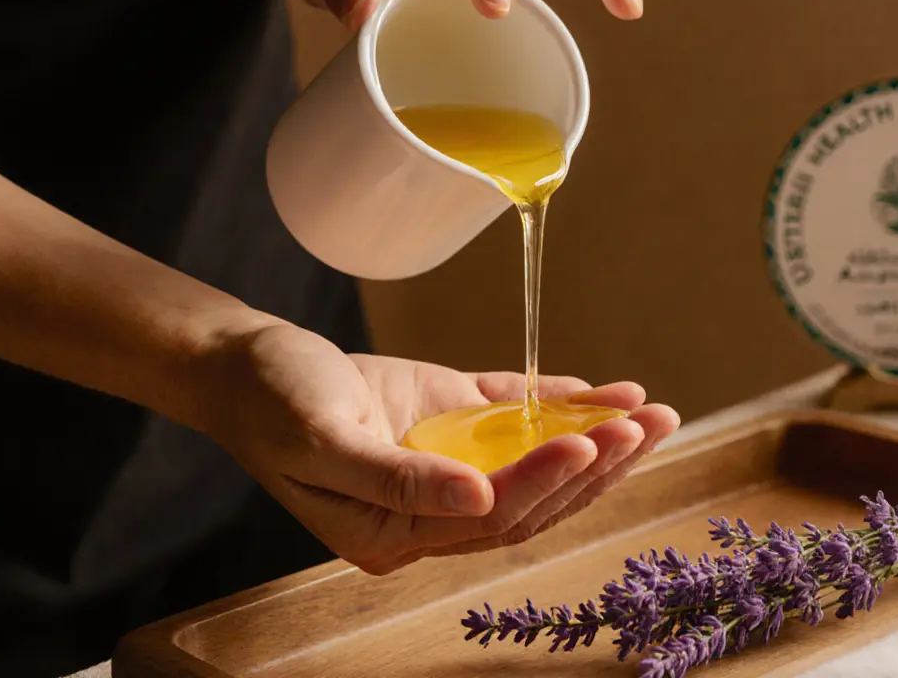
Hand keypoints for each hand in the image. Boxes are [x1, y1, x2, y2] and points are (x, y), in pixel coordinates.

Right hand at [200, 321, 677, 574]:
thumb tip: (479, 500)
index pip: (493, 516)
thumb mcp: (325, 443)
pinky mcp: (449, 420)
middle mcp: (432, 508)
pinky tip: (605, 392)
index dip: (547, 479)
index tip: (594, 442)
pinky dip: (560, 404)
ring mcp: (446, 464)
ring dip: (596, 438)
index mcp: (397, 532)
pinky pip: (514, 417)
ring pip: (535, 461)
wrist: (243, 365)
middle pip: (532, 496)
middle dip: (597, 462)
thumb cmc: (271, 405)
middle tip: (653, 425)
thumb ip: (398, 479)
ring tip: (654, 412)